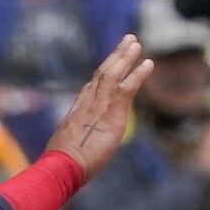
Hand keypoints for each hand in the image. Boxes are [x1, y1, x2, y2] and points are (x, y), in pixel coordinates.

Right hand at [45, 35, 154, 180]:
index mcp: (76, 114)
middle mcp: (87, 105)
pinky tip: (148, 64)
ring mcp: (98, 106)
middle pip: (101, 74)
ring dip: (125, 57)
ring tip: (136, 43)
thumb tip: (75, 154)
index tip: (109, 64)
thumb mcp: (66, 153)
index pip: (89, 89)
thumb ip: (75, 146)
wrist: (62, 167)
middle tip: (126, 41)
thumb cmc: (61, 168)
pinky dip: (137, 75)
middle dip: (114, 57)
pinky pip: (126, 88)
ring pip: (113, 75)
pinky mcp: (111, 113)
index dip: (100, 75)